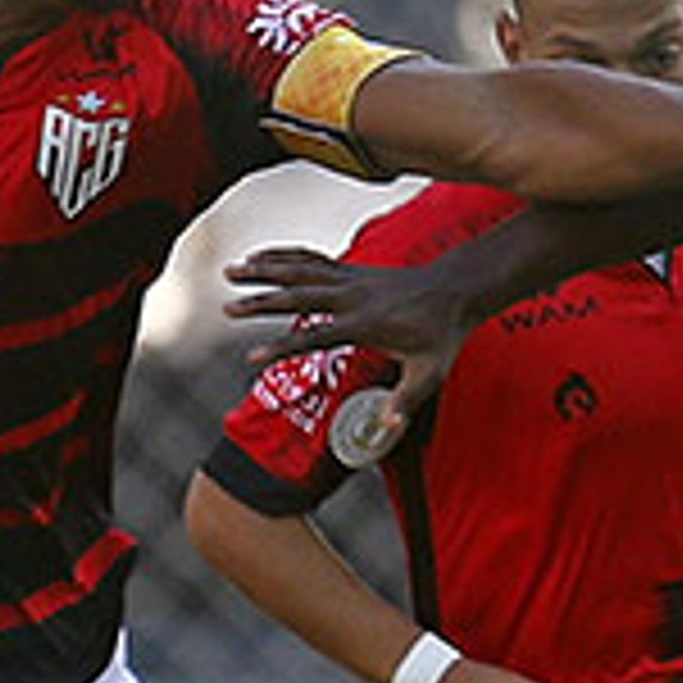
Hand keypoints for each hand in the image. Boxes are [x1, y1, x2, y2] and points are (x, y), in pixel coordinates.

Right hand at [224, 247, 468, 439]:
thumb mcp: (430, 373)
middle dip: (261, 302)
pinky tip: (259, 256)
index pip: (317, 337)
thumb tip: (386, 427)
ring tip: (230, 271)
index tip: (253, 357)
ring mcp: (351, 279)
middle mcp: (353, 296)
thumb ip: (406, 401)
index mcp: (367, 323)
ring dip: (263, 270)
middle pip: (298, 297)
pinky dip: (283, 255)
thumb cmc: (441, 336)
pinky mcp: (351, 269)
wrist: (455, 290)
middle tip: (227, 309)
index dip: (283, 348)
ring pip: (299, 270)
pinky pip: (311, 258)